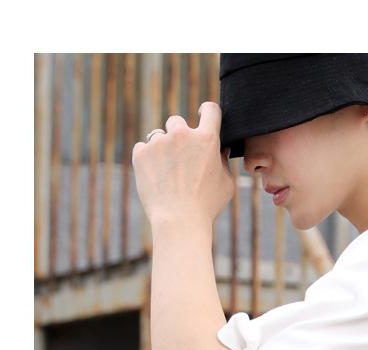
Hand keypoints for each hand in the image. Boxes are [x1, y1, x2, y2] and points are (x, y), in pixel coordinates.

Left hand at [132, 101, 234, 229]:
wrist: (178, 221)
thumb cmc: (206, 206)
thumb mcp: (226, 184)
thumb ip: (223, 162)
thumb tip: (220, 149)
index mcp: (207, 139)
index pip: (210, 110)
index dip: (206, 112)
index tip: (202, 115)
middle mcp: (182, 134)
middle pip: (177, 121)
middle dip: (178, 136)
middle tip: (180, 158)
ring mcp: (159, 142)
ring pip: (158, 137)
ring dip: (162, 149)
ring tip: (167, 175)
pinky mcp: (141, 152)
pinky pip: (143, 149)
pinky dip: (148, 160)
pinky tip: (156, 179)